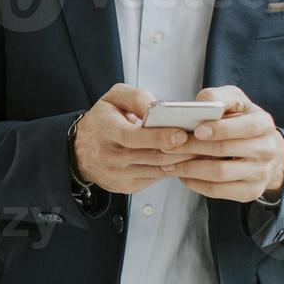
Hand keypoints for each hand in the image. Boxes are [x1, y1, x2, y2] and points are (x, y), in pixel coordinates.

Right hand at [73, 84, 192, 194]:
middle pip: (152, 155)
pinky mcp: (127, 186)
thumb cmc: (101, 122)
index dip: (159, 136)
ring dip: (183, 161)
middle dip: (181, 150)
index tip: (181, 133)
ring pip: (158, 169)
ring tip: (203, 151)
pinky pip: (156, 177)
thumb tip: (157, 107)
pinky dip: (173, 169)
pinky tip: (188, 160)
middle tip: (205, 142)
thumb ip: (135, 97)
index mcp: (106, 131)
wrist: (79, 153)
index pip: (134, 137)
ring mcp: (119, 175)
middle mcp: (111, 156)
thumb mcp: (111, 99)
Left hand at [160, 86, 283, 202]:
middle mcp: (267, 150)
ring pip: (220, 174)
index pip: (245, 127)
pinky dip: (196, 184)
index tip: (197, 130)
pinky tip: (183, 175)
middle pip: (225, 150)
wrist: (263, 149)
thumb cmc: (242, 120)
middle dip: (193, 148)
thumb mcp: (235, 101)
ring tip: (169, 162)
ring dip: (190, 168)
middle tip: (168, 146)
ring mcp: (260, 174)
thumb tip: (200, 103)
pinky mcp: (250, 192)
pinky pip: (219, 191)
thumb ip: (219, 97)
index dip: (220, 129)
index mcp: (264, 124)